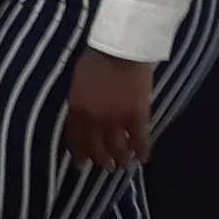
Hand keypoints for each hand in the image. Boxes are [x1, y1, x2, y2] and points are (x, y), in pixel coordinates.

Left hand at [66, 48, 153, 169]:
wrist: (120, 51)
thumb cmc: (96, 59)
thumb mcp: (78, 82)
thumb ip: (78, 101)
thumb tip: (79, 116)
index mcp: (77, 109)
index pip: (75, 138)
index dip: (79, 153)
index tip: (81, 164)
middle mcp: (94, 120)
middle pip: (96, 147)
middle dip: (100, 160)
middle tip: (105, 167)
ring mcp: (116, 120)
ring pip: (117, 149)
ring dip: (120, 160)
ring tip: (124, 166)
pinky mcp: (137, 117)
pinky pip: (139, 141)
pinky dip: (141, 151)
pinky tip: (143, 159)